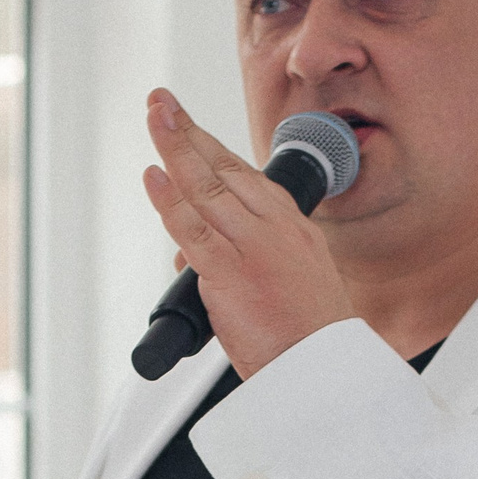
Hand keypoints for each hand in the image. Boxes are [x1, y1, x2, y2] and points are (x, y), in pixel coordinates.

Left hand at [143, 91, 353, 377]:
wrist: (324, 376)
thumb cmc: (308, 342)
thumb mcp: (291, 286)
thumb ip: (240, 262)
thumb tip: (188, 255)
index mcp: (294, 229)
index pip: (246, 178)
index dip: (213, 148)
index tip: (190, 126)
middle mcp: (274, 229)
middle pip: (224, 169)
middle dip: (188, 132)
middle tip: (162, 102)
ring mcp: (251, 248)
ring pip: (205, 188)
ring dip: (174, 147)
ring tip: (155, 115)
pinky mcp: (229, 274)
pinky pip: (192, 229)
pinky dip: (169, 200)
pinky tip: (153, 174)